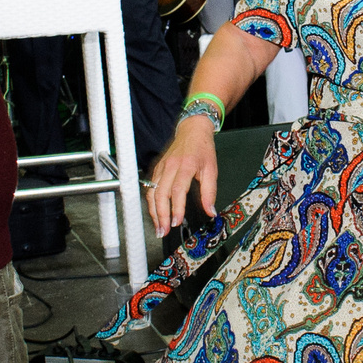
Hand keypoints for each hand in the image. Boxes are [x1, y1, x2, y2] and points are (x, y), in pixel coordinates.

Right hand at [147, 118, 219, 235]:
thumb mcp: (212, 169)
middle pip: (160, 194)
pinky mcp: (157, 169)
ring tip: (159, 227)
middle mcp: (170, 166)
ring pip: (152, 192)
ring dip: (154, 212)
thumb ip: (210, 192)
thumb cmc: (203, 149)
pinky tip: (155, 214)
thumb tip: (210, 212)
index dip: (175, 208)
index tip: (176, 222)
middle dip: (161, 215)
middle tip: (164, 231)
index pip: (177, 190)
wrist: (192, 130)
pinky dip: (151, 203)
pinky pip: (150, 188)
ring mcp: (161, 167)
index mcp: (185, 166)